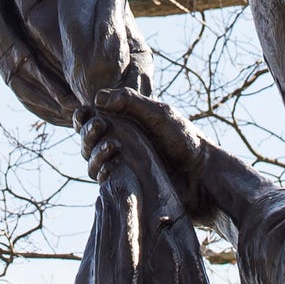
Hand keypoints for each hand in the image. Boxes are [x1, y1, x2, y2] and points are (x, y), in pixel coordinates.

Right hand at [76, 87, 207, 201]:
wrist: (202, 173)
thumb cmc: (184, 140)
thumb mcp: (159, 113)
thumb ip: (130, 102)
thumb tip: (97, 98)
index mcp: (123, 123)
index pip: (91, 119)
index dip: (82, 117)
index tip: (84, 113)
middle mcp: (118, 143)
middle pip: (86, 140)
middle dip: (88, 133)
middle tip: (101, 126)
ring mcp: (120, 165)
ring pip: (90, 161)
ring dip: (94, 153)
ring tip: (113, 146)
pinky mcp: (124, 185)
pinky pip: (102, 180)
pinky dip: (102, 172)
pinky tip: (113, 167)